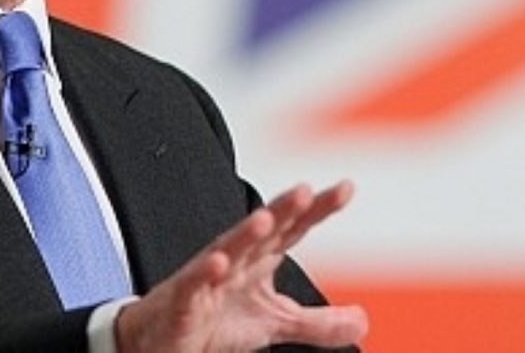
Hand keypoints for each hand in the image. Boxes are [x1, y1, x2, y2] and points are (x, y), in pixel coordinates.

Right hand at [115, 180, 366, 352]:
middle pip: (262, 230)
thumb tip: (361, 321)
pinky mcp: (183, 302)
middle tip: (304, 191)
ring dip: (244, 234)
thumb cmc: (214, 319)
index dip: (317, 209)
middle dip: (281, 209)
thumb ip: (317, 322)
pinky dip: (203, 273)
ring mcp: (207, 279)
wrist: (163, 339)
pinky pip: (192, 285)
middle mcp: (234, 260)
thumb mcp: (274, 322)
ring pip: (226, 250)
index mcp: (258, 260)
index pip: (293, 228)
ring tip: (265, 219)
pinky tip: (217, 263)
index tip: (345, 188)